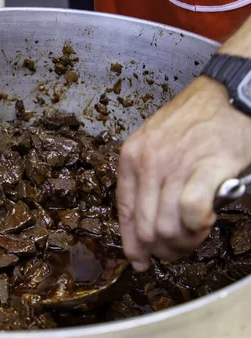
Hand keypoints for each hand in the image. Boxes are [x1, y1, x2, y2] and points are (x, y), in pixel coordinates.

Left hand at [118, 76, 250, 270]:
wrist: (231, 93)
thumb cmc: (196, 121)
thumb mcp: (155, 143)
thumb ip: (148, 179)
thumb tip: (148, 225)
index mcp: (130, 157)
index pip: (124, 212)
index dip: (131, 243)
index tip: (139, 260)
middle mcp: (146, 161)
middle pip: (145, 227)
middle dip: (161, 250)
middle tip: (176, 252)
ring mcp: (174, 164)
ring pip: (166, 226)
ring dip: (183, 243)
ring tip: (194, 237)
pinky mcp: (206, 166)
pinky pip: (191, 211)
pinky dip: (197, 226)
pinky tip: (205, 223)